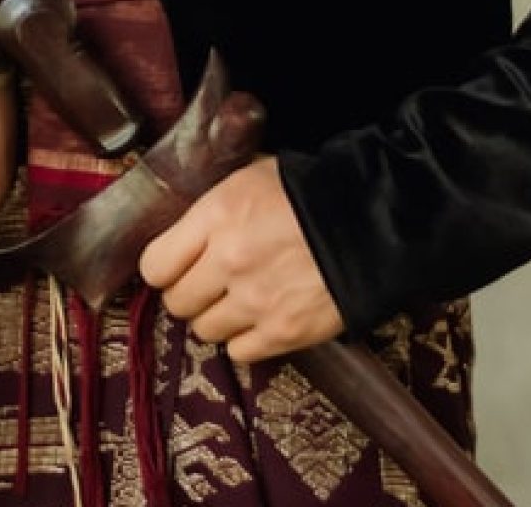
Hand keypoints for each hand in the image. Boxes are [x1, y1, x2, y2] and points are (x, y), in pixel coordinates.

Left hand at [139, 156, 343, 362]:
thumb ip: (212, 207)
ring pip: (204, 330)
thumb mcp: (250, 177)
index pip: (154, 265)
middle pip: (177, 302)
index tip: (175, 266)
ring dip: (216, 318)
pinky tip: (259, 320)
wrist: (375, 223)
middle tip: (208, 285)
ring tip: (236, 302)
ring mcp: (256, 301)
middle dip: (188, 294)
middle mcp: (229, 262)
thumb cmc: (311, 192)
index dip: (163, 268)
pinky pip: (239, 353)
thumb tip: (184, 225)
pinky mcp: (285, 332)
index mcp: (216, 217)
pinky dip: (245, 341)